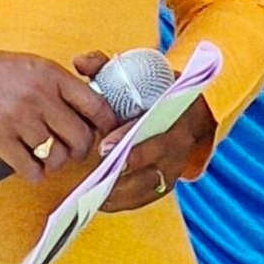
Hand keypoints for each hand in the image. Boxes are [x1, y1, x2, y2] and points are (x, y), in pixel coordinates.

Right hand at [0, 42, 116, 183]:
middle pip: (81, 139)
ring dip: (54, 163)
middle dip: (79, 151)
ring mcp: (19, 119)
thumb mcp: (33, 66)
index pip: (96, 106)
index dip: (105, 126)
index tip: (101, 133)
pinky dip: (34, 173)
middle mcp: (39, 97)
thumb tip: (89, 113)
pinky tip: (28, 164)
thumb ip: (61, 87)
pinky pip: (31, 170)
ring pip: (57, 157)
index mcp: (51, 76)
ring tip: (44, 156)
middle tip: (69, 150)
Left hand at [71, 52, 215, 212]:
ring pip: (148, 186)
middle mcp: (179, 146)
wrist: (182, 108)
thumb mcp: (134, 72)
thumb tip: (80, 62)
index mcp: (176, 116)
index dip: (131, 142)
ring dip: (120, 191)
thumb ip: (105, 65)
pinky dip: (122, 202)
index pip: (157, 133)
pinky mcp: (165, 184)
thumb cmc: (151, 89)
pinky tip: (97, 201)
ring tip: (90, 193)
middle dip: (122, 170)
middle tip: (94, 174)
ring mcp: (173, 168)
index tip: (105, 145)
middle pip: (154, 165)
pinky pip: (143, 198)